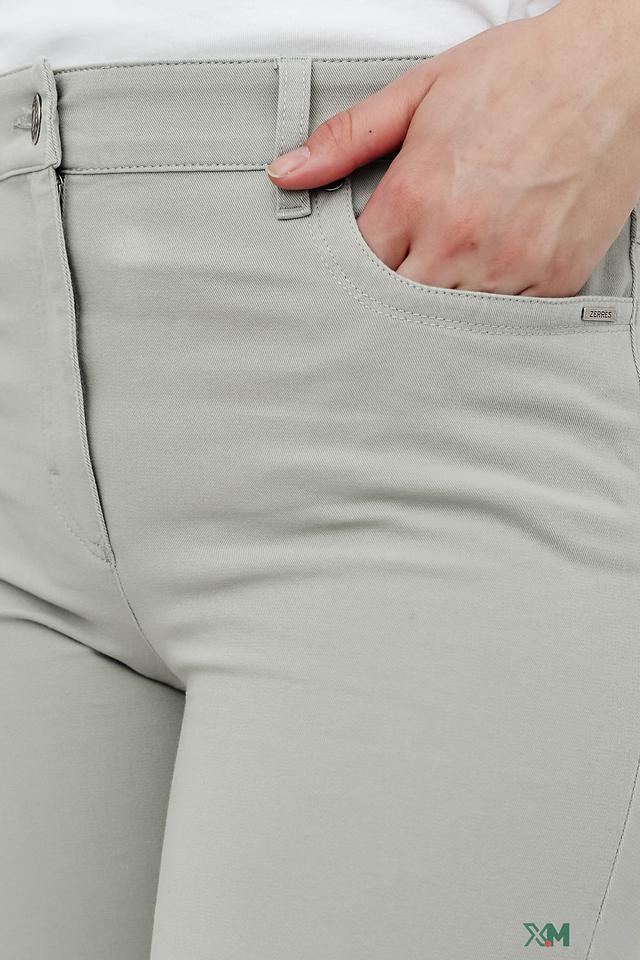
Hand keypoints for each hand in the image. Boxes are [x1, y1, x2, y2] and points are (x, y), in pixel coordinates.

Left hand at [266, 1, 639, 295]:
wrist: (615, 66)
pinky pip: (507, 319)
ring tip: (451, 270)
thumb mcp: (420, 92)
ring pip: (450, 320)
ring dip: (442, 304)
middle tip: (404, 274)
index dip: (353, 272)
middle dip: (392, 296)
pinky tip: (492, 274)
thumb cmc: (520, 75)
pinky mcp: (555, 277)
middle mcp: (460, 238)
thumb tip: (286, 173)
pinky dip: (494, 305)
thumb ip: (347, 139)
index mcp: (418, 195)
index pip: (357, 269)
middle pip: (398, 305)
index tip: (362, 265)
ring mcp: (510, 264)